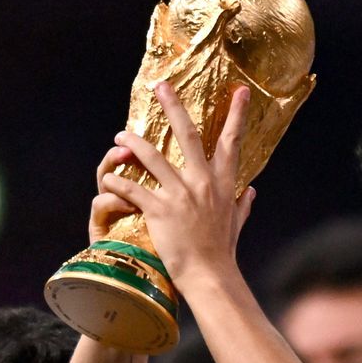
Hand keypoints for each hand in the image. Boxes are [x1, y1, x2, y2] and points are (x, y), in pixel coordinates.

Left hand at [95, 82, 255, 288]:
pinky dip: (119, 182)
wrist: (209, 276)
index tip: (240, 91)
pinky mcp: (159, 210)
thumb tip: (252, 192)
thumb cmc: (222, 253)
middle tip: (161, 86)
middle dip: (173, 107)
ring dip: (134, 142)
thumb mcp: (236, 224)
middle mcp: (202, 182)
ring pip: (152, 157)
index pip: (231, 142)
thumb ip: (242, 205)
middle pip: (187, 135)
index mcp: (223, 184)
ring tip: (121, 133)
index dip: (236, 115)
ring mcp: (180, 195)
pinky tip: (109, 178)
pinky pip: (133, 189)